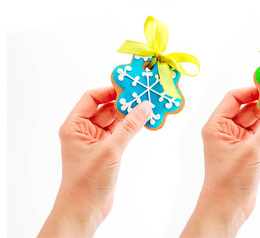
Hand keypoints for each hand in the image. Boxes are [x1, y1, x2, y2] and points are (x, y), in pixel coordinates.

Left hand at [39, 87, 151, 237]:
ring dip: (131, 115)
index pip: (92, 98)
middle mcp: (84, 131)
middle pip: (106, 108)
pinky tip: (145, 123)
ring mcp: (96, 142)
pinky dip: (133, 128)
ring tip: (149, 107)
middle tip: (145, 95)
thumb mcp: (110, 150)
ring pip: (115, 121)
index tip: (129, 86)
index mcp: (74, 126)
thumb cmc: (87, 182)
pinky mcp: (107, 152)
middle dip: (125, 102)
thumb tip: (144, 107)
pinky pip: (121, 133)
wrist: (85, 209)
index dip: (110, 90)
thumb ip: (129, 127)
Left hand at [181, 87, 259, 237]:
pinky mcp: (248, 152)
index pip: (234, 98)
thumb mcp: (252, 150)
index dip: (252, 90)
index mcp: (216, 126)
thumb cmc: (229, 182)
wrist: (227, 210)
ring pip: (256, 121)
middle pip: (247, 108)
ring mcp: (237, 142)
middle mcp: (225, 131)